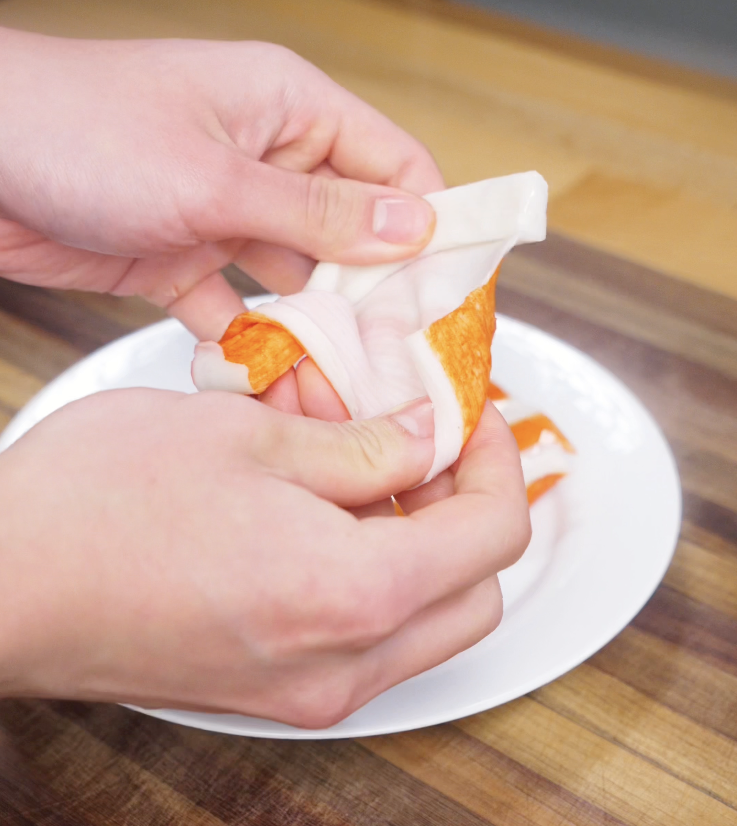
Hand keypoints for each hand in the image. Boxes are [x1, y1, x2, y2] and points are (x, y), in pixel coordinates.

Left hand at [0, 28, 442, 338]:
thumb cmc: (78, 129)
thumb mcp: (213, 177)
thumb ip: (315, 212)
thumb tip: (410, 228)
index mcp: (291, 113)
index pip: (395, 168)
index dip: (431, 228)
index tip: (452, 293)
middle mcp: (268, 163)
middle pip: (352, 238)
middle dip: (374, 301)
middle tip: (396, 363)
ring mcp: (228, 215)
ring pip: (297, 284)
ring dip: (314, 336)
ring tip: (338, 390)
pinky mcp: (186, 260)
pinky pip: (238, 311)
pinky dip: (250, 347)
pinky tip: (266, 382)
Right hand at [0, 392, 528, 727]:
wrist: (6, 582)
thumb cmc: (104, 503)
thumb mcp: (252, 437)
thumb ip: (362, 446)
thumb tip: (423, 440)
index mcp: (354, 593)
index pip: (494, 534)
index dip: (498, 460)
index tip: (472, 418)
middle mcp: (343, 664)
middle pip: (476, 593)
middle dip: (473, 510)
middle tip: (433, 447)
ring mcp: (307, 691)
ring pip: (429, 624)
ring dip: (427, 547)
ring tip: (376, 475)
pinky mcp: (272, 691)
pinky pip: (370, 642)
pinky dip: (379, 579)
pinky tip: (330, 519)